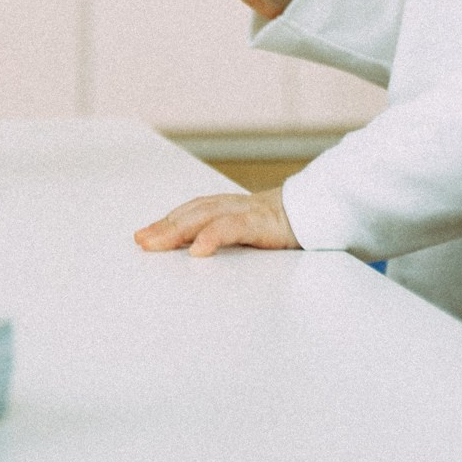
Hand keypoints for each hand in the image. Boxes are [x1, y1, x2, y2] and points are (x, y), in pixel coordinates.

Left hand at [134, 187, 297, 256]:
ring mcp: (246, 211)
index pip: (190, 213)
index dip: (166, 223)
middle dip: (164, 226)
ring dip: (177, 229)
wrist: (319, 209)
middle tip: (142, 241)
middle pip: (191, 213)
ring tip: (156, 243)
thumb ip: (227, 238)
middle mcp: (232, 206)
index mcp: (228, 209)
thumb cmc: (285, 225)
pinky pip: (233, 227)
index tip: (143, 236)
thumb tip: (198, 255)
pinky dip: (212, 236)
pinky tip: (197, 249)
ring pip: (204, 216)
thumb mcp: (251, 233)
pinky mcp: (262, 222)